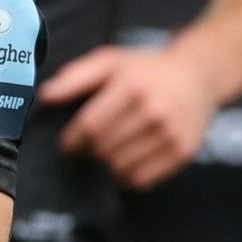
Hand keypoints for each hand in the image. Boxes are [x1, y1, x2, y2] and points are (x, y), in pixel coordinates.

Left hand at [38, 44, 218, 189]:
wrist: (197, 77)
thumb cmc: (144, 70)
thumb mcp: (110, 61)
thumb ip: (75, 76)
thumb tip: (44, 97)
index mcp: (131, 87)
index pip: (89, 127)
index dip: (71, 141)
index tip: (68, 143)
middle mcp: (154, 111)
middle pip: (102, 148)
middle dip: (89, 150)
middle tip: (89, 145)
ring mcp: (170, 134)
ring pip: (119, 167)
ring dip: (107, 163)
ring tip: (110, 149)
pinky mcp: (182, 153)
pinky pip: (141, 180)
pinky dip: (126, 176)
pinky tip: (126, 159)